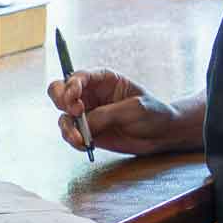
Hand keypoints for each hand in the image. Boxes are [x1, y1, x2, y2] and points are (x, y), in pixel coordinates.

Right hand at [47, 69, 187, 156]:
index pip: (78, 77)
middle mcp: (90, 94)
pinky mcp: (87, 131)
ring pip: (63, 116)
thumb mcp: (134, 109)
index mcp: (103, 79)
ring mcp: (87, 113)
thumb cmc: (153, 114)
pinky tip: (85, 145)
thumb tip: (84, 124)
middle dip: (61, 101)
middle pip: (59, 91)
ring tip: (80, 139)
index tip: (75, 99)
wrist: (162, 135)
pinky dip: (73, 140)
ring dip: (67, 127)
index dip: (71, 86)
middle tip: (76, 113)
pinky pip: (70, 134)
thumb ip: (107, 114)